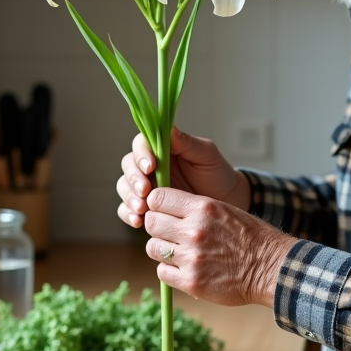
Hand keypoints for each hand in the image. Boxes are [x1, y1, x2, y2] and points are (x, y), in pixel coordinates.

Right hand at [116, 127, 248, 228]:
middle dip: (133, 179)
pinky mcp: (147, 206)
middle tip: (144, 191)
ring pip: (125, 187)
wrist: (225, 201)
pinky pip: (128, 209)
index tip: (151, 167)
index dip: (141, 154)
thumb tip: (169, 129)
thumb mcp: (206, 155)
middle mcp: (150, 165)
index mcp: (163, 148)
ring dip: (129, 197)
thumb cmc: (216, 173)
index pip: (141, 145)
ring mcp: (146, 186)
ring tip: (142, 209)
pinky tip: (138, 221)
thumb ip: (187, 143)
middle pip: (128, 166)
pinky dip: (128, 214)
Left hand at [143, 187, 296, 306]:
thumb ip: (193, 208)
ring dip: (162, 249)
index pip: (157, 198)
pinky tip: (184, 267)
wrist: (271, 267)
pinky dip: (169, 270)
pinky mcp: (191, 281)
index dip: (156, 204)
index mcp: (202, 208)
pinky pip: (162, 272)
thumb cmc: (249, 237)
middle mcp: (194, 231)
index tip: (161, 210)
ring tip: (177, 251)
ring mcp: (191, 257)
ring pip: (153, 248)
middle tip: (168, 232)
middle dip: (157, 226)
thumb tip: (161, 207)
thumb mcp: (223, 210)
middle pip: (151, 222)